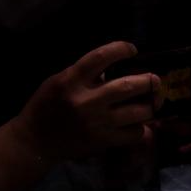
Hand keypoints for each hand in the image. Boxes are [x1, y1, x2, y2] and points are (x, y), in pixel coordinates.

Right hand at [11, 42, 158, 162]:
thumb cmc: (46, 106)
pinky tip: (139, 123)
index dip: (120, 49)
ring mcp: (96, 122)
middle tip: (155, 80)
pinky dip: (142, 127)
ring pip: (137, 112)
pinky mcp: (103, 141)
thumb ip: (84, 73)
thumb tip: (114, 66)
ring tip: (153, 101)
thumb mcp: (58, 82)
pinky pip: (134, 133)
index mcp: (71, 81)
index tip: (132, 49)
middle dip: (148, 81)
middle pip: (126, 86)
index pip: (100, 57)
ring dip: (150, 105)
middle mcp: (86, 101)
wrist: (35, 141)